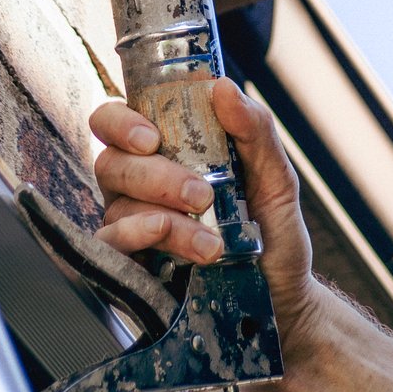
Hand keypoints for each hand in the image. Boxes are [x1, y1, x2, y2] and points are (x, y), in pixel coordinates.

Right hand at [89, 79, 321, 359]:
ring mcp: (132, 225)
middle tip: (201, 194)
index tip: (153, 138)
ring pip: (117, 204)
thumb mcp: (276, 179)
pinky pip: (110, 243)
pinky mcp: (130, 264)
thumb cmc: (274, 237)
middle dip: (155, 176)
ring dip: (165, 216)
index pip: (117, 121)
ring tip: (211, 242)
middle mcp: (141, 185)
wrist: (283, 304)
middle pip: (111, 161)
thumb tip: (222, 87)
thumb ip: (253, 131)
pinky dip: (139, 238)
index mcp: (168, 153)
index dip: (122, 121)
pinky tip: (173, 244)